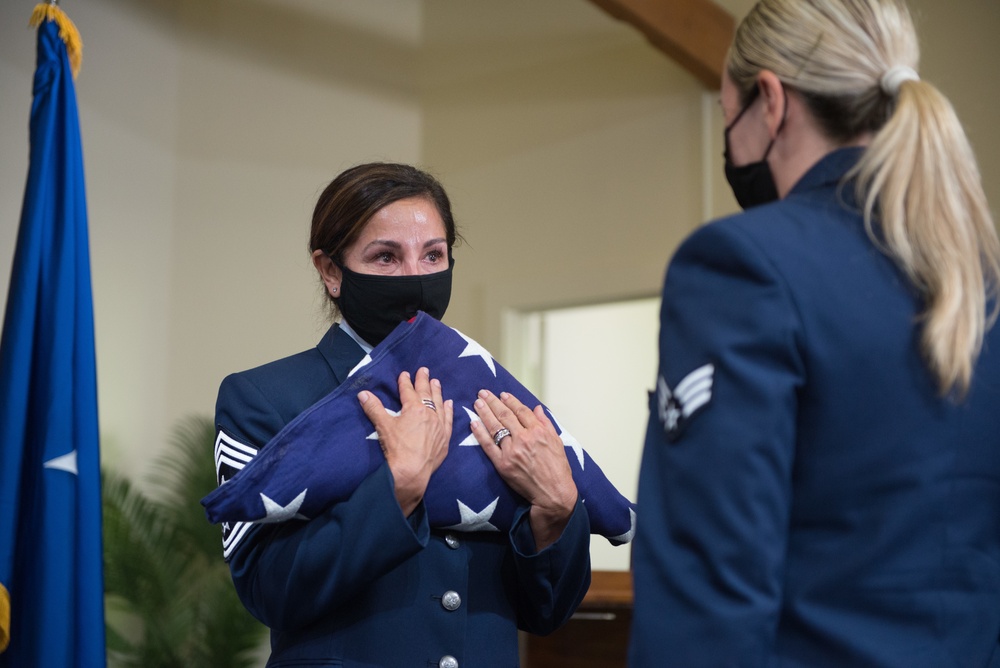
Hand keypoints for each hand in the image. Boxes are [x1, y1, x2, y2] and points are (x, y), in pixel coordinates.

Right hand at [358, 367, 452, 516]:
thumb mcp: (383, 426)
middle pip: (426, 394)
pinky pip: (449, 419)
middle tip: (424, 370)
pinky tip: (449, 403)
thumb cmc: (397, 448)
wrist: (412, 472)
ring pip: (439, 404)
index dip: (405, 382)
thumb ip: (374, 408)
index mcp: (414, 409)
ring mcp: (439, 426)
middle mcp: (429, 414)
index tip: (404, 374)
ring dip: (437, 392)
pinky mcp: (445, 438)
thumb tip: (363, 394)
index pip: (408, 391)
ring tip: (436, 382)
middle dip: (423, 381)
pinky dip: (449, 410)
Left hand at [470, 390, 577, 549]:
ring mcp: (512, 451)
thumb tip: (536, 408)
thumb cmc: (558, 469)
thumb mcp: (557, 442)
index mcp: (538, 431)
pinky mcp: (503, 464)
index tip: (502, 394)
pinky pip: (488, 445)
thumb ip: (546, 423)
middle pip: (505, 415)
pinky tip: (473, 423)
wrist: (553, 493)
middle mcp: (524, 438)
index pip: (521, 411)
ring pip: (495, 427)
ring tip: (477, 402)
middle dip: (492, 402)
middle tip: (483, 393)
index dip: (510, 401)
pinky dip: (480, 433)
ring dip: (484, 412)